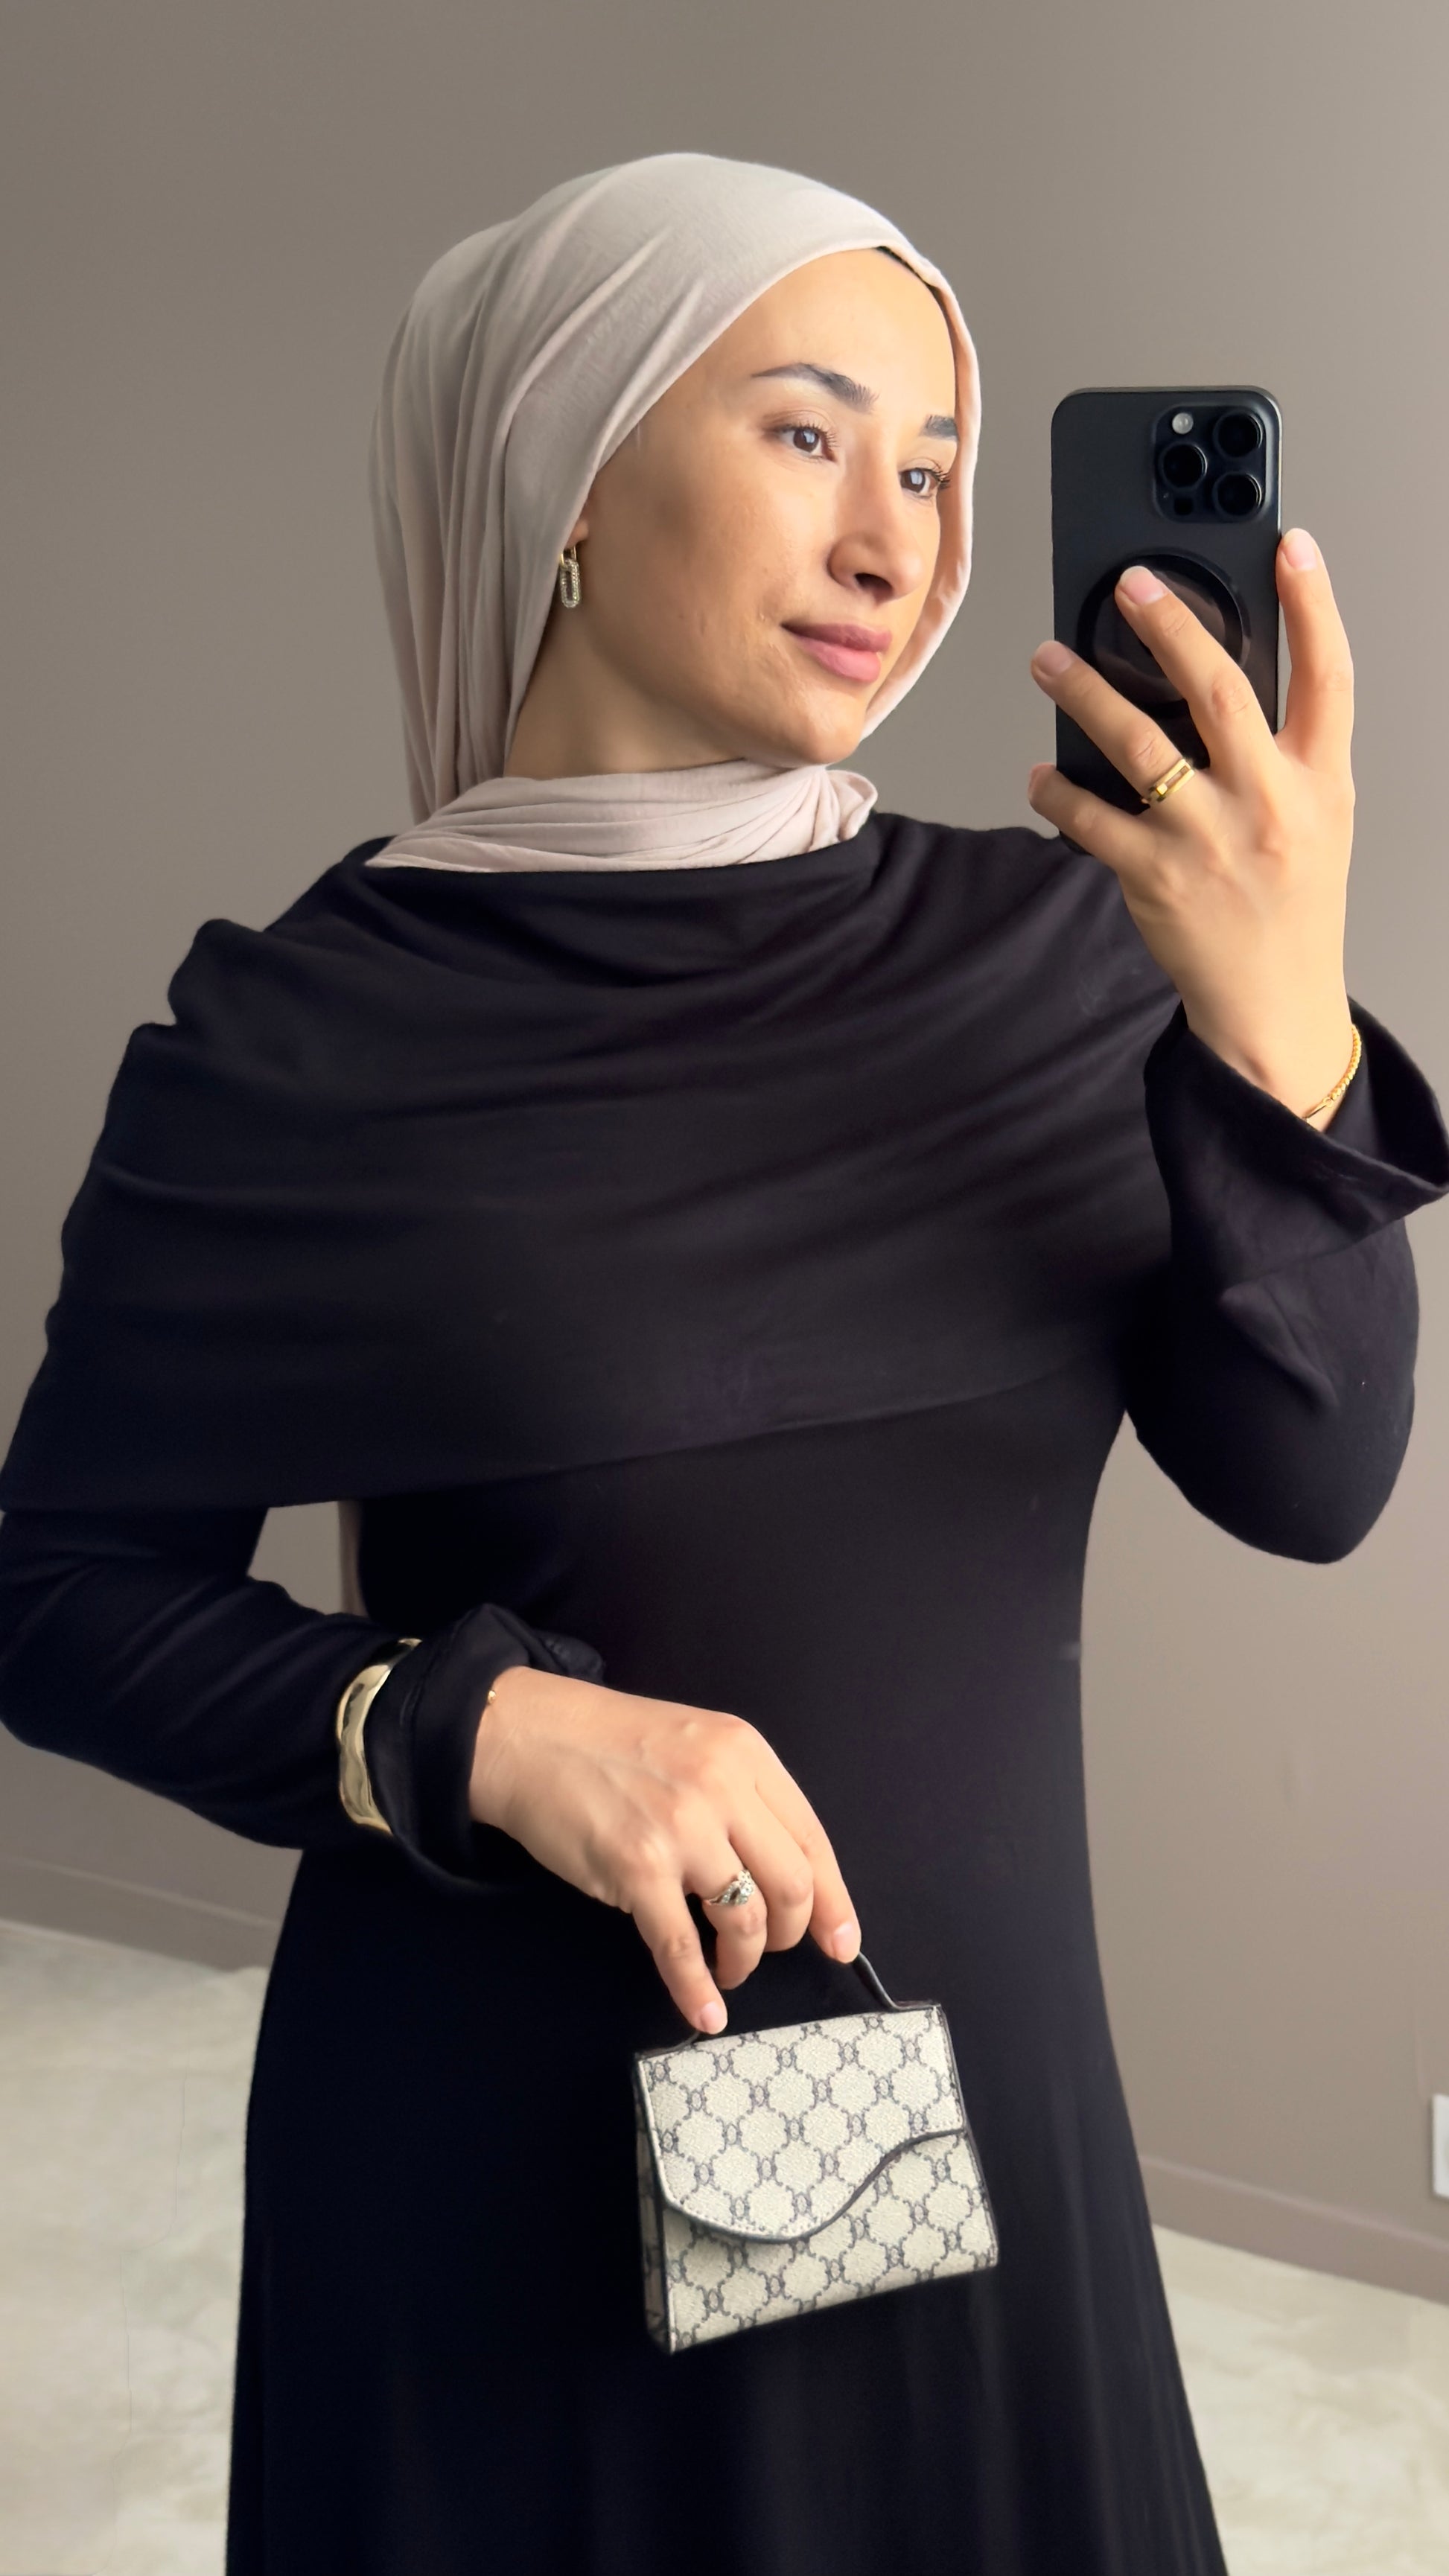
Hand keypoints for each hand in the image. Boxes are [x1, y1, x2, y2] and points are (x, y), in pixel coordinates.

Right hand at [470, 1665, 860, 2032]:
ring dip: (743, 1959)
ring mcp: (679, 1828)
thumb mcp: (696, 1744)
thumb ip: (741, 1795)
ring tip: (727, 1968)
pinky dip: (697, 1988)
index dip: (834, 1901)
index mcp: (745, 1754)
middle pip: (791, 1884)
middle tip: (768, 1949)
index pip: (813, 1840)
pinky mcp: (635, 1868)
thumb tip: (783, 1870)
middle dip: (788, 1934)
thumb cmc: (609, 1743)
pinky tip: (705, 2011)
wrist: (528, 1737)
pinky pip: (680, 1946)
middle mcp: (722, 1787)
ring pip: (745, 1917)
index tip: (841, 1943)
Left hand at [1026, 530, 1355, 1124]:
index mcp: (1317, 779)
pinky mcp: (1155, 877)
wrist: (1274, 1000)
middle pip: (1219, 690)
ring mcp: (1208, 840)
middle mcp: (1267, 802)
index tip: (1291, 546)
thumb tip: (1223, 677)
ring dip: (1085, 693)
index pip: (1329, 674)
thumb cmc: (1293, 902)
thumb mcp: (1320, 816)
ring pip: (1139, 744)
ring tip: (1049, 658)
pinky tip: (1038, 775)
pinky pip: (1092, 821)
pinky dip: (1056, 793)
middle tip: (1127, 583)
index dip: (1314, 603)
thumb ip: (1287, 750)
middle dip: (1170, 624)